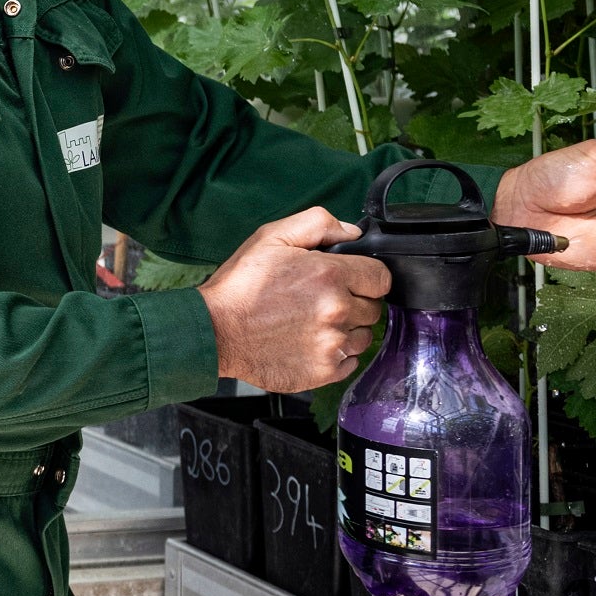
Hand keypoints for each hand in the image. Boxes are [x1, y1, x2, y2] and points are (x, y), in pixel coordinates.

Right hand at [198, 208, 391, 392]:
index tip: (348, 280)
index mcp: (330, 275)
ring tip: (314, 324)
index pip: (381, 278)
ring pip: (363, 336)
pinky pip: (350, 362)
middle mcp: (337, 311)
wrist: (215, 331)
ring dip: (347, 329)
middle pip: (373, 308)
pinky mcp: (324, 371)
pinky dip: (336, 354)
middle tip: (320, 301)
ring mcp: (332, 345)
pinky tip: (310, 343)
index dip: (365, 277)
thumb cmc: (240, 286)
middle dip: (353, 302)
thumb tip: (353, 232)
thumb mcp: (271, 237)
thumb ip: (318, 224)